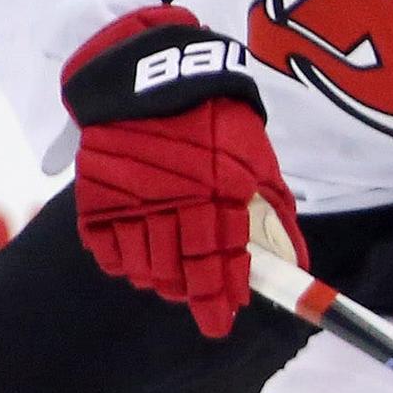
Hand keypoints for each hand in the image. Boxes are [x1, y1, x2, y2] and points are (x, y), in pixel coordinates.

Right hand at [62, 4, 301, 335]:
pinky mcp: (98, 194)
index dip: (219, 298)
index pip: (219, 265)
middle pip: (177, 274)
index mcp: (218, 197)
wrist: (152, 71)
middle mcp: (174, 206)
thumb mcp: (256, 157)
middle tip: (195, 297)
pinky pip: (104, 247)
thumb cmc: (215, 114)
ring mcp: (132, 201)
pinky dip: (118, 261)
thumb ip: (273, 209)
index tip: (220, 321)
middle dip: (189, 293)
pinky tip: (131, 261)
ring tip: (166, 278)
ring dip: (156, 280)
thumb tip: (294, 259)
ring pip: (141, 266)